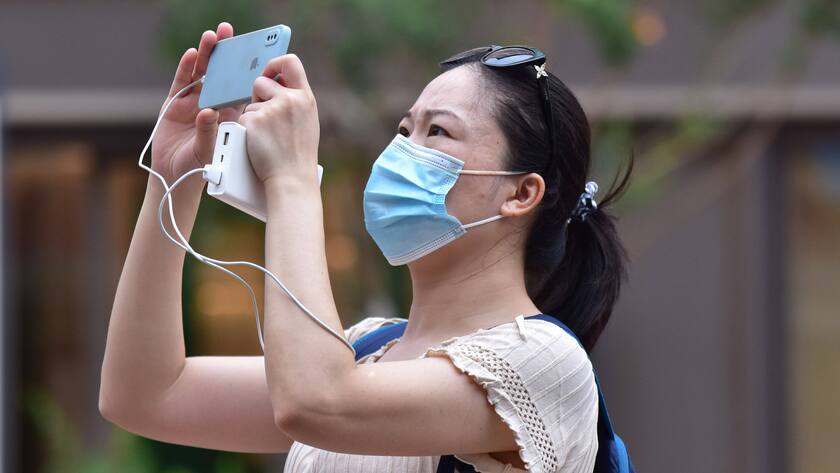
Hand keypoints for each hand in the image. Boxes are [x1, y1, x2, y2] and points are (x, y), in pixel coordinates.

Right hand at [150, 22, 244, 184]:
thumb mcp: (209, 151)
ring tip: (212, 37)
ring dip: (207, 55)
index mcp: (229, 114)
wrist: (175, 176)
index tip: (254, 53)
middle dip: (225, 53)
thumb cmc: (200, 167)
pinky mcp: (176, 103)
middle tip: (229, 33)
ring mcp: (194, 102)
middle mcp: (213, 104)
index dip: (244, 70)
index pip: (239, 87)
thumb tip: (209, 112)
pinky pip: (183, 82)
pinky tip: (192, 54)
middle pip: (220, 74)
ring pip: (202, 73)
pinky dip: (186, 68)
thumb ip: (208, 131)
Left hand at [238, 54, 319, 185]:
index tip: (270, 73)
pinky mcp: (254, 120)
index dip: (276, 63)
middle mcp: (290, 99)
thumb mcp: (307, 122)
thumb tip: (280, 84)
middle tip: (266, 118)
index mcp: (305, 98)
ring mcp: (271, 109)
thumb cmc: (299, 156)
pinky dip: (246, 130)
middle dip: (258, 96)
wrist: (292, 179)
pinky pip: (243, 118)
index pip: (291, 62)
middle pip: (262, 81)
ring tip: (267, 138)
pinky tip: (258, 144)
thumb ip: (295, 102)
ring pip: (250, 102)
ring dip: (252, 116)